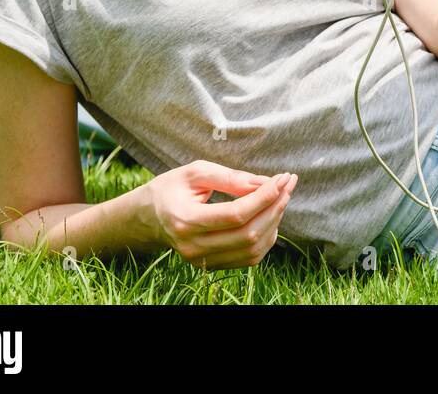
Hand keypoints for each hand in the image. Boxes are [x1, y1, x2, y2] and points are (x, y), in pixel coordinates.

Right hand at [143, 160, 297, 269]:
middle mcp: (192, 246)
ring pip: (252, 249)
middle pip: (247, 234)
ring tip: (281, 196)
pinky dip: (266, 238)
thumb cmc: (171, 188)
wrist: (148, 218)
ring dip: (274, 222)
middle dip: (274, 207)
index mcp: (184, 220)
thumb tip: (264, 183)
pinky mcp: (210, 265)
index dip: (264, 197)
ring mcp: (201, 260)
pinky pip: (248, 258)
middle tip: (288, 183)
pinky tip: (270, 216)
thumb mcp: (195, 172)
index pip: (235, 215)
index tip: (281, 178)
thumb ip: (229, 177)